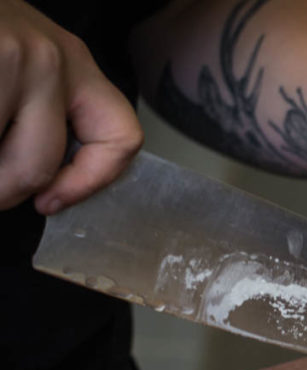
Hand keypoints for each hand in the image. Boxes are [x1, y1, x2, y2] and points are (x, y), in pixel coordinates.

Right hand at [0, 0, 142, 213]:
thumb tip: (43, 189)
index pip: (120, 138)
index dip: (89, 182)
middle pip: (40, 165)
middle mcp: (51, 59)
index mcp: (72, 64)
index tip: (50, 202)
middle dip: (2, 191)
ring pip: (4, 161)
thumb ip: (38, 113)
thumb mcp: (16, 63)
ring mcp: (14, 56)